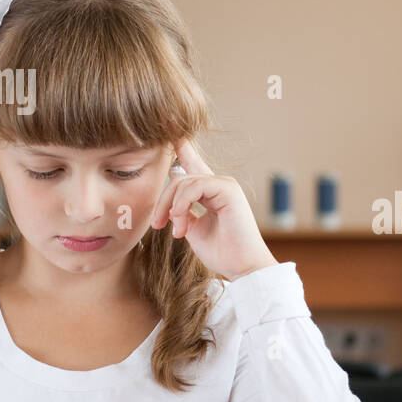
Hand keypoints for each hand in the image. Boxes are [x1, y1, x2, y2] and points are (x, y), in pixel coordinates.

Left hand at [149, 138, 278, 280]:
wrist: (243, 268)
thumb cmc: (222, 253)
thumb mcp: (194, 229)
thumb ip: (182, 211)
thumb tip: (170, 200)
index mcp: (211, 193)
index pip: (193, 164)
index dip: (181, 148)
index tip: (169, 133)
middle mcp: (219, 185)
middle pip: (179, 178)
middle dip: (163, 200)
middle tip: (157, 224)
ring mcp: (226, 185)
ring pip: (184, 182)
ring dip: (171, 207)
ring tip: (175, 231)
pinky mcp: (229, 189)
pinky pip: (195, 186)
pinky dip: (182, 203)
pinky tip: (180, 221)